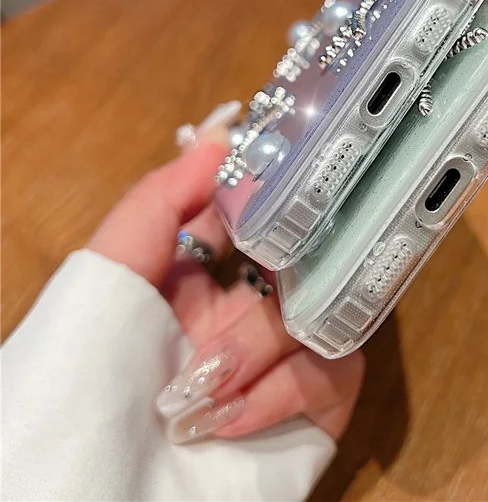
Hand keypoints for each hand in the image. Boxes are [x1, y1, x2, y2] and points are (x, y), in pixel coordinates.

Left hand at [88, 104, 363, 443]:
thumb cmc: (89, 384)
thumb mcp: (110, 278)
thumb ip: (158, 201)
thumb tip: (221, 133)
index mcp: (197, 274)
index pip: (252, 212)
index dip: (266, 191)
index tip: (281, 168)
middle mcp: (244, 307)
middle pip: (298, 254)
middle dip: (268, 272)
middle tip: (251, 278)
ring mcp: (284, 353)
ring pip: (317, 306)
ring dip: (258, 344)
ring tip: (203, 381)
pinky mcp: (318, 401)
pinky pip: (333, 365)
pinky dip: (280, 388)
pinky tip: (228, 417)